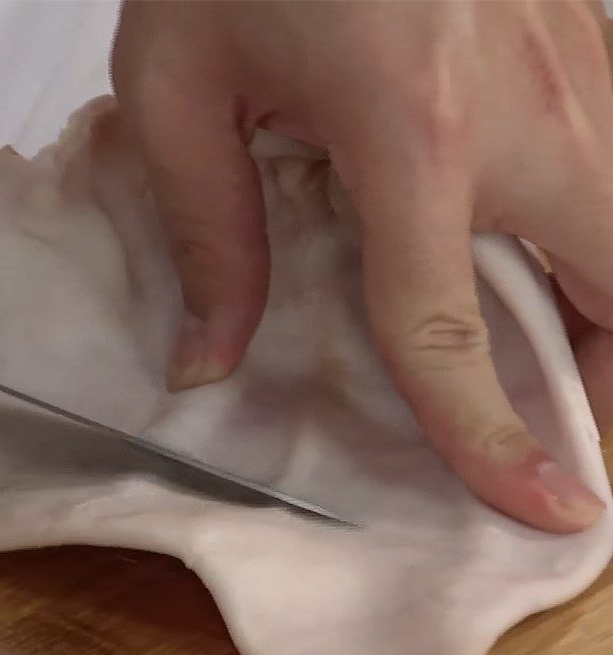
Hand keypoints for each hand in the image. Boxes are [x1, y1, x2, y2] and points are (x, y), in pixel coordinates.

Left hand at [112, 0, 612, 532]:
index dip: (495, 438)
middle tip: (575, 437)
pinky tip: (563, 251)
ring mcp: (584, 60)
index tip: (546, 509)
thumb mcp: (182, 82)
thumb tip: (209, 360)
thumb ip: (208, 233)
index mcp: (413, 133)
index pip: (454, 332)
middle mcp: (530, 108)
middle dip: (611, 387)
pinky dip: (607, 237)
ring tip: (581, 369)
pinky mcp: (594, 30)